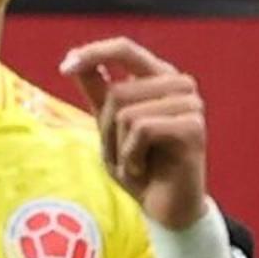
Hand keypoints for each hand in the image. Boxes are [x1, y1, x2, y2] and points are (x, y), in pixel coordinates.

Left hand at [60, 40, 212, 228]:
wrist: (166, 208)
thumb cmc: (141, 168)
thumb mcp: (109, 127)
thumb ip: (97, 92)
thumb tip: (74, 59)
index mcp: (160, 77)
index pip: (125, 49)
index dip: (94, 53)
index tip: (65, 67)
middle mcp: (179, 85)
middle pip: (119, 91)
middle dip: (107, 129)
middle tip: (122, 155)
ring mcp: (190, 104)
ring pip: (127, 112)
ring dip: (120, 146)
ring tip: (135, 163)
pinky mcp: (193, 126)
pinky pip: (142, 130)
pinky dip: (132, 155)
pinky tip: (143, 170)